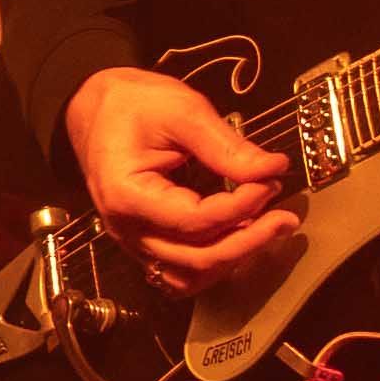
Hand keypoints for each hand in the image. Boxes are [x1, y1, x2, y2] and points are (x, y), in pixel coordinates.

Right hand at [68, 65, 295, 289]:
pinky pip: (182, 271)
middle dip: (249, 240)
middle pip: (196, 258)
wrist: (95, 107)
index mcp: (126, 195)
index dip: (241, 207)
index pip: (195, 220)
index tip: (270, 182)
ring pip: (190, 276)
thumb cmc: (130, 105)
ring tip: (266, 229)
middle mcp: (126, 227)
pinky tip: (239, 238)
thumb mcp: (181, 111)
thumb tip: (271, 169)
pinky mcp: (146, 241)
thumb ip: (226, 145)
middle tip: (284, 217)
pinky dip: (215, 262)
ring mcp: (134, 239)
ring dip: (233, 258)